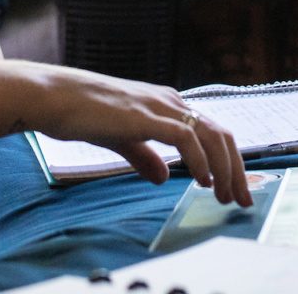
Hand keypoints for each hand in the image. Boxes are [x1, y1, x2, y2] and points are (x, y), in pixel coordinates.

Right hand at [10, 63, 250, 206]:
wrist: (54, 97)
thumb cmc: (83, 113)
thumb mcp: (121, 138)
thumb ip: (144, 155)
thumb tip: (163, 176)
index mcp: (167, 105)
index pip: (212, 132)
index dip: (228, 162)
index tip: (233, 190)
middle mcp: (170, 102)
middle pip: (221, 134)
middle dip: (236, 169)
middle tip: (243, 199)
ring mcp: (159, 106)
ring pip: (210, 135)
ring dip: (224, 168)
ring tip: (226, 195)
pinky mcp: (145, 115)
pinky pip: (185, 137)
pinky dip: (200, 160)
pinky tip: (203, 180)